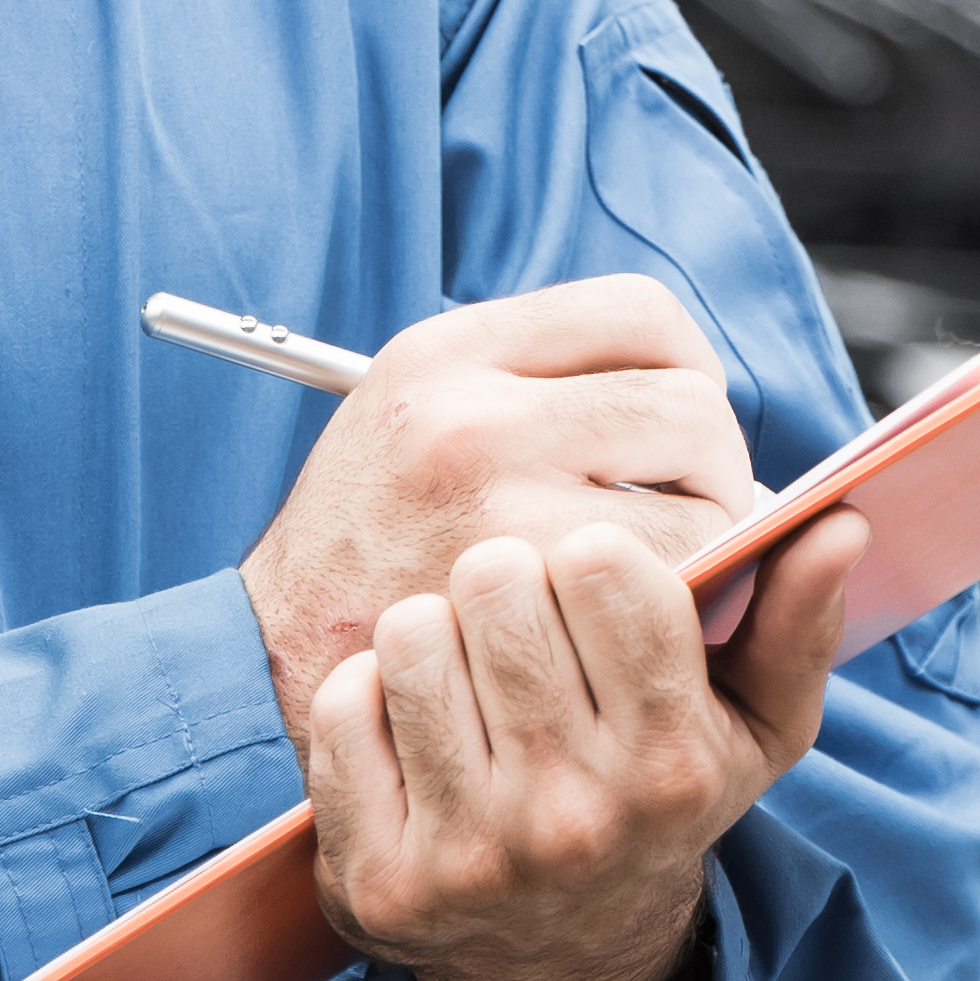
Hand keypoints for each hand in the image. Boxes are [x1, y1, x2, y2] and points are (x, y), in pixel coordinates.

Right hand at [236, 279, 756, 751]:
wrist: (265, 667)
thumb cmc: (364, 545)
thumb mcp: (414, 417)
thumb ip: (535, 387)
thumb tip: (698, 400)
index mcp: (448, 353)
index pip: (640, 313)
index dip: (685, 367)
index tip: (676, 425)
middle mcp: (471, 417)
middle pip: (690, 404)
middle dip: (714, 465)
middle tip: (684, 514)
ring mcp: (498, 515)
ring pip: (704, 502)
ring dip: (710, 544)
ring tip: (658, 575)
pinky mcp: (524, 611)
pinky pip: (673, 590)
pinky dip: (684, 611)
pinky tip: (635, 627)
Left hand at [304, 505, 874, 980]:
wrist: (564, 954)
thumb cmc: (657, 802)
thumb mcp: (753, 728)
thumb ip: (796, 622)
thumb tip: (837, 525)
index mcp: (669, 765)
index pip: (602, 564)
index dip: (591, 559)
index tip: (593, 592)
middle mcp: (572, 816)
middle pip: (496, 580)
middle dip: (506, 584)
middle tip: (520, 629)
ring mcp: (469, 855)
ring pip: (411, 633)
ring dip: (432, 636)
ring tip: (468, 680)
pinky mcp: (379, 881)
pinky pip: (341, 707)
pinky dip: (367, 701)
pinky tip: (411, 734)